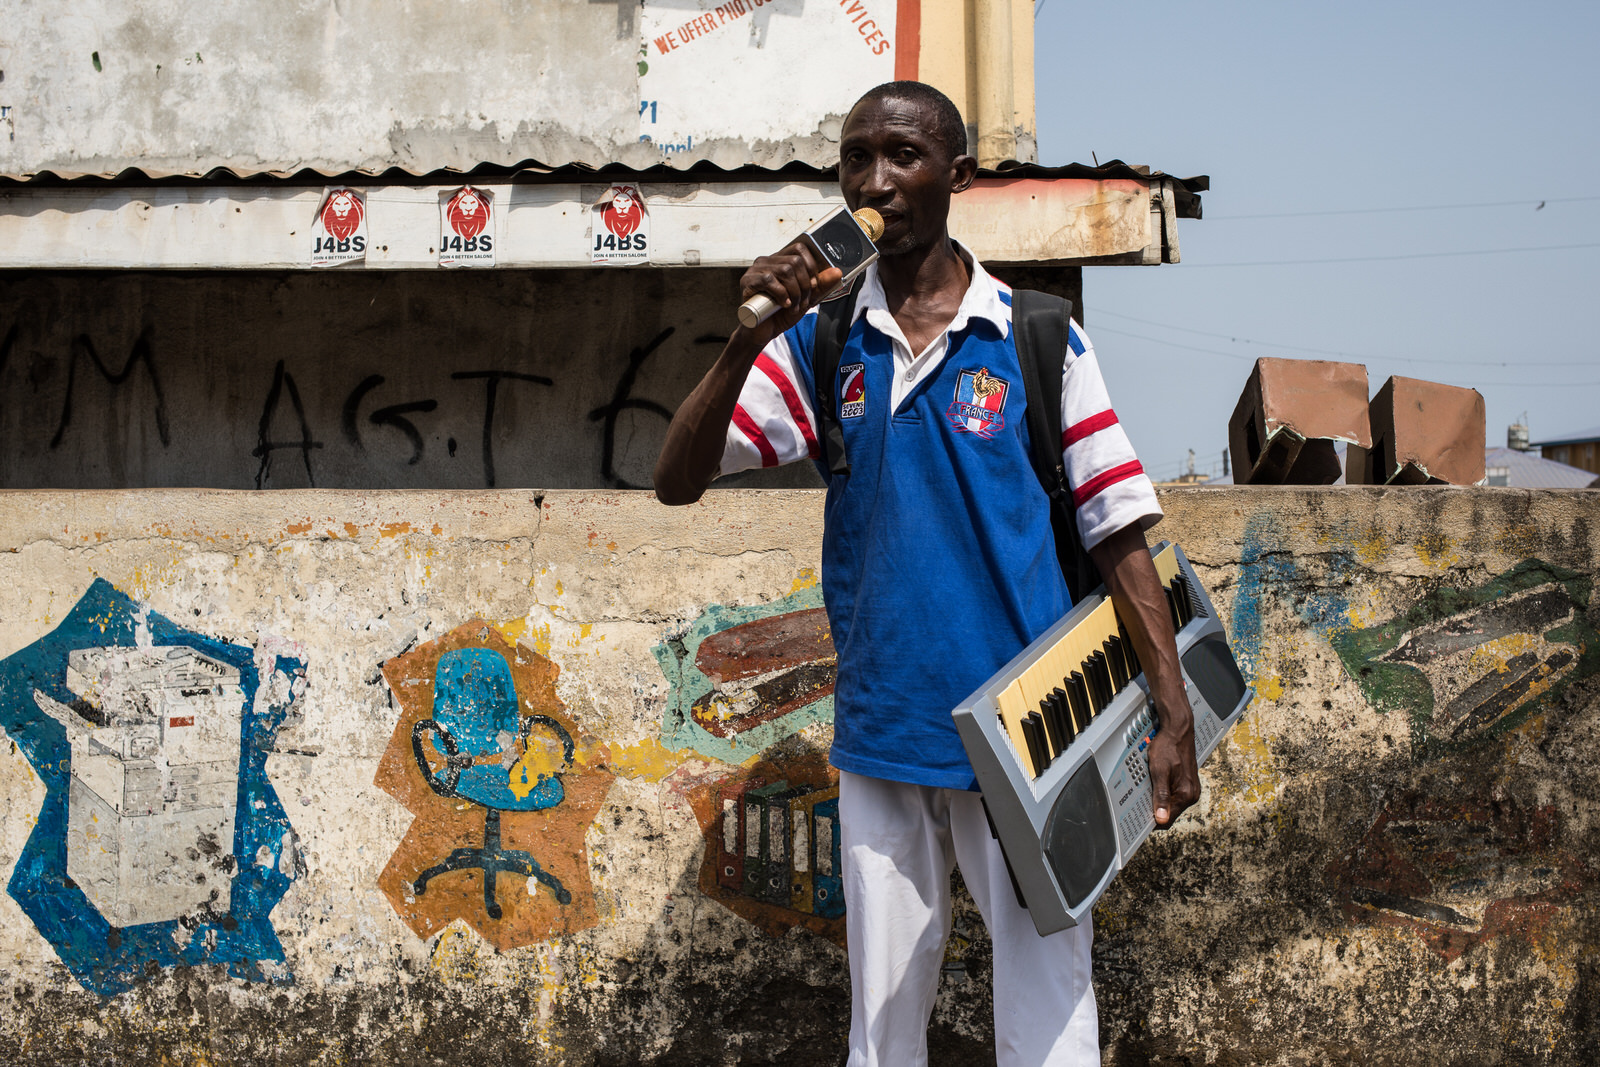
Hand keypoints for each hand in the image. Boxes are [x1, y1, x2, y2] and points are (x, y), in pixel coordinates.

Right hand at [735, 239, 843, 349]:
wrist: (764, 332)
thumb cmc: (780, 313)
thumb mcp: (806, 299)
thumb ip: (821, 286)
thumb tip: (837, 272)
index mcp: (781, 261)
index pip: (799, 249)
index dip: (811, 266)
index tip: (813, 285)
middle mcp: (768, 262)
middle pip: (795, 261)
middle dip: (804, 285)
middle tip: (802, 301)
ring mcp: (756, 270)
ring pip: (785, 270)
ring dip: (794, 292)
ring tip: (793, 306)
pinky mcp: (748, 281)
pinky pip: (769, 279)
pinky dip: (781, 294)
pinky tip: (783, 305)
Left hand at [1146, 706, 1199, 826]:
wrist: (1178, 730)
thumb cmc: (1168, 747)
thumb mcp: (1159, 771)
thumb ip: (1160, 796)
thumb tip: (1161, 818)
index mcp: (1186, 795)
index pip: (1167, 820)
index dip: (1152, 821)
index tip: (1140, 817)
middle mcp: (1191, 794)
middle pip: (1169, 813)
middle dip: (1155, 809)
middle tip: (1140, 799)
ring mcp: (1191, 789)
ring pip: (1171, 804)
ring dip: (1159, 800)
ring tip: (1149, 787)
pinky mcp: (1187, 783)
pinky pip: (1174, 795)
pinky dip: (1164, 792)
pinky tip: (1156, 783)